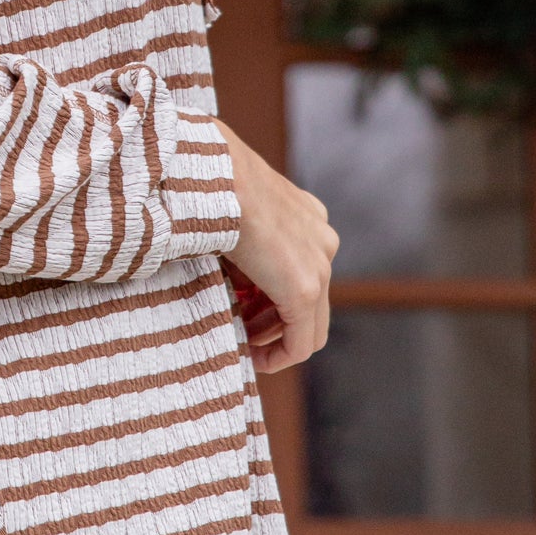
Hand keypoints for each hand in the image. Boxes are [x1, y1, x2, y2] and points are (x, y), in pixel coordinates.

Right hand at [216, 121, 336, 374]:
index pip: (304, 274)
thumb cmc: (211, 189)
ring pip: (310, 323)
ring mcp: (319, 265)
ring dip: (276, 337)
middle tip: (243, 331)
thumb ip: (245, 248)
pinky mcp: (305, 288)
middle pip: (311, 301)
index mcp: (308, 218)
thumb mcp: (236, 216)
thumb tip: (231, 280)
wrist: (214, 176)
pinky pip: (304, 338)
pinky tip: (256, 358)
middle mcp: (323, 241)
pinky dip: (281, 354)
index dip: (276, 300)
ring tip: (244, 342)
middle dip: (275, 322)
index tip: (247, 314)